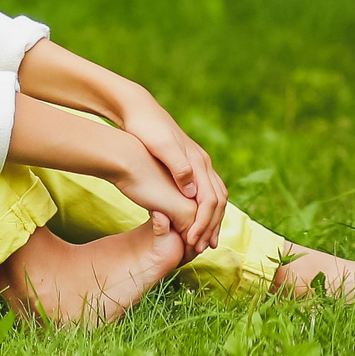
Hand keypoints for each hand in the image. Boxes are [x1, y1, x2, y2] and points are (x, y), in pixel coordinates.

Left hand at [113, 86, 225, 252]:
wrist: (136, 108)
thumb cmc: (144, 127)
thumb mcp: (160, 147)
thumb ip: (179, 167)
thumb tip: (194, 192)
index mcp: (198, 161)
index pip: (210, 200)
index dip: (204, 223)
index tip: (194, 241)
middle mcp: (202, 162)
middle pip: (218, 200)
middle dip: (212, 225)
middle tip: (203, 247)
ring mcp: (196, 161)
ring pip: (215, 195)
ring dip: (211, 219)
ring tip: (203, 238)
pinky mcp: (187, 162)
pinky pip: (205, 189)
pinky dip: (205, 207)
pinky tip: (194, 216)